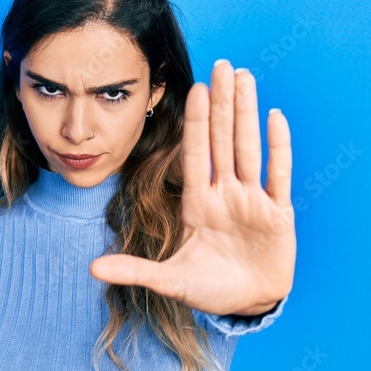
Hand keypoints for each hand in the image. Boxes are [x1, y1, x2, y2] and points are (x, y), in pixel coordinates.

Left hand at [89, 59, 295, 316]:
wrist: (249, 305)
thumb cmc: (210, 289)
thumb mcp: (171, 281)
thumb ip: (135, 270)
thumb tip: (91, 268)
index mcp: (199, 204)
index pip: (197, 155)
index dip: (197, 123)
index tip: (196, 89)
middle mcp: (226, 195)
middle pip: (224, 141)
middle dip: (223, 104)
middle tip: (222, 64)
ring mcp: (253, 202)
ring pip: (249, 149)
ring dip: (247, 114)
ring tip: (245, 78)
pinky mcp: (278, 215)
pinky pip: (278, 175)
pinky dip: (278, 147)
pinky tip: (274, 117)